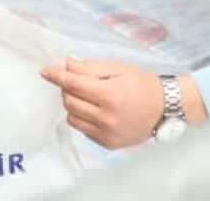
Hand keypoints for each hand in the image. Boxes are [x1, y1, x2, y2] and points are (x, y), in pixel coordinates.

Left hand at [40, 59, 164, 148]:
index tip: (45, 71)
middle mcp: (106, 117)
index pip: (73, 84)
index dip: (57, 76)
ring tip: (88, 97)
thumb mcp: (118, 68)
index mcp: (109, 95)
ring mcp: (106, 134)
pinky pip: (83, 130)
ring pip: (72, 118)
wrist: (165, 108)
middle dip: (67, 89)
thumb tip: (67, 65)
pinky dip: (84, 118)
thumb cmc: (142, 84)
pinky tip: (97, 111)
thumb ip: (91, 67)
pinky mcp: (108, 144)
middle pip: (69, 102)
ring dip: (73, 105)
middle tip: (77, 81)